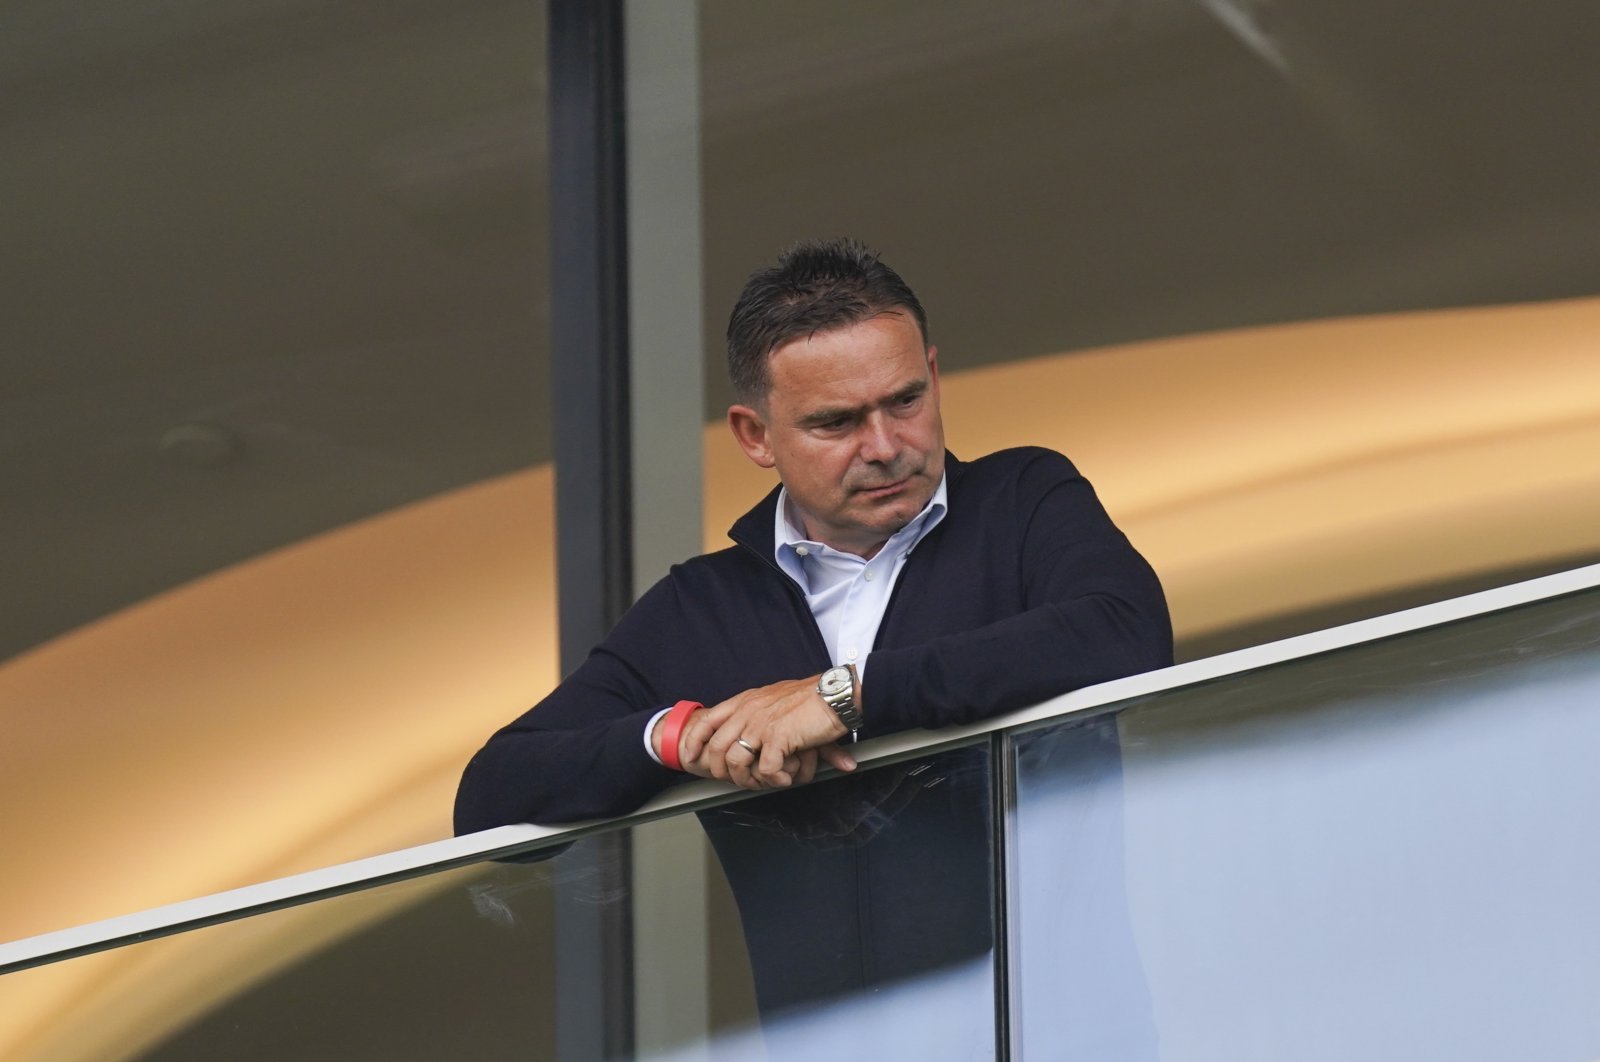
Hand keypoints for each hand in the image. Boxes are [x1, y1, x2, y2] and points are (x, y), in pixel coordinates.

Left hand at [681, 676, 857, 789]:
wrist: (834, 694)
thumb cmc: (811, 697)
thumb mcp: (776, 698)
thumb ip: (759, 712)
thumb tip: (751, 733)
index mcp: (745, 701)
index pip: (707, 721)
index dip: (694, 742)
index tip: (690, 758)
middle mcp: (748, 711)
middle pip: (716, 748)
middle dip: (721, 772)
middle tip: (737, 782)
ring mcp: (760, 724)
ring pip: (736, 763)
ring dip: (748, 780)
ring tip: (765, 783)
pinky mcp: (777, 737)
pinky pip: (766, 769)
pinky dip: (776, 779)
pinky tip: (786, 778)